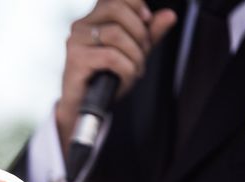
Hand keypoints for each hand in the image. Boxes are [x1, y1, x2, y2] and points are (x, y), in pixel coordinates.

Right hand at [56, 0, 175, 154]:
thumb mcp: (132, 53)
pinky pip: (111, 57)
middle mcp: (81, 25)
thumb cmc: (104, 80)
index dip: (138, 6)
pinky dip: (126, 70)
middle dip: (139, 32)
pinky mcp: (75, 59)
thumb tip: (169, 15)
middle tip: (143, 54)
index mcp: (93, 18)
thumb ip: (149, 34)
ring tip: (135, 71)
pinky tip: (125, 79)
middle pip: (117, 9)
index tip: (146, 24)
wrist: (82, 110)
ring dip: (134, 55)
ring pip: (116, 34)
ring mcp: (76, 42)